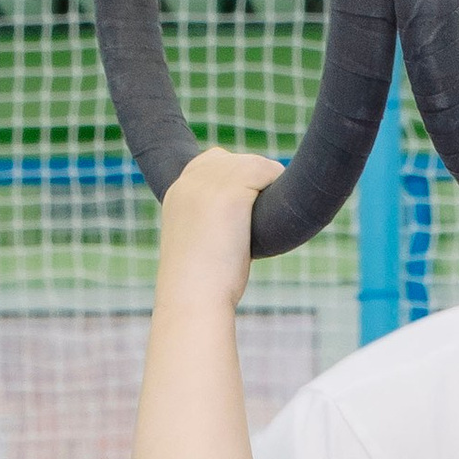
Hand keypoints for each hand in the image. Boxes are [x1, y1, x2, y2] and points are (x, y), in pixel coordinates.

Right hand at [158, 145, 282, 298]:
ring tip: (271, 217)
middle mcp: (190, 180)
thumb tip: (247, 219)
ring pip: (254, 164)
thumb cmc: (202, 286)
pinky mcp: (230, 190)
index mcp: (177, 192)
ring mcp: (208, 183)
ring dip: (270, 185)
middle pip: (235, 160)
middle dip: (257, 181)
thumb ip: (214, 223)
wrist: (194, 299)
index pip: (211, 162)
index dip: (236, 177)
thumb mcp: (200, 246)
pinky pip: (266, 172)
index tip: (249, 205)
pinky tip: (280, 209)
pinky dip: (277, 185)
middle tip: (264, 215)